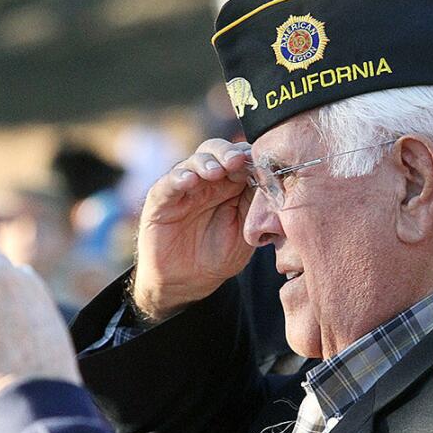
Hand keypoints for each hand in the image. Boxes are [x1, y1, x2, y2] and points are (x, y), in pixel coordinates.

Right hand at [131, 139, 255, 320]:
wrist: (188, 281)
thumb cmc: (218, 254)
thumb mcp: (244, 231)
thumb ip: (254, 205)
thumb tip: (271, 181)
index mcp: (231, 184)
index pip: (241, 158)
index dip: (250, 157)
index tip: (261, 163)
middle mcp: (208, 180)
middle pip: (217, 151)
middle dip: (228, 153)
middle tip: (238, 161)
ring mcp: (184, 187)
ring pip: (194, 161)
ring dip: (206, 162)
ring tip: (216, 171)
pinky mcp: (161, 199)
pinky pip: (168, 182)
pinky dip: (178, 178)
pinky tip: (189, 181)